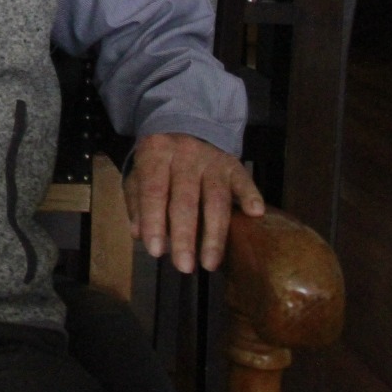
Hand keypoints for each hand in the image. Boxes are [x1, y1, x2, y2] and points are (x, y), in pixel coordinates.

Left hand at [124, 132, 264, 272]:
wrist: (184, 124)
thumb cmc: (159, 161)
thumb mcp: (139, 173)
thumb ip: (137, 201)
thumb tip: (138, 234)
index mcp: (156, 154)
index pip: (154, 191)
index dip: (154, 222)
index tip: (155, 251)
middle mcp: (185, 155)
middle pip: (186, 199)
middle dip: (185, 236)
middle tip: (184, 267)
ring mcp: (212, 160)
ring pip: (216, 199)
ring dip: (214, 234)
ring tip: (210, 263)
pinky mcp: (234, 164)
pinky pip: (244, 181)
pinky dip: (250, 196)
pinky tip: (254, 214)